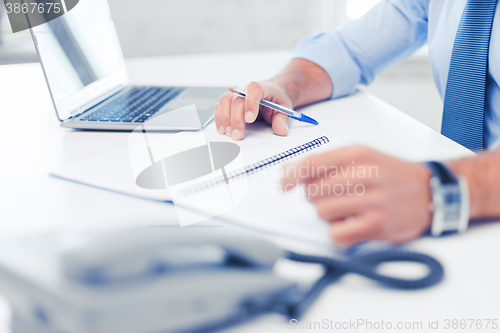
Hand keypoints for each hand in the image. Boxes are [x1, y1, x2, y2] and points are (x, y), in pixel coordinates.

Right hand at [214, 80, 292, 140]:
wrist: (273, 94)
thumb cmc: (277, 100)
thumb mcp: (284, 109)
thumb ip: (282, 120)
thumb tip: (281, 131)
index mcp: (264, 87)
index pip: (254, 89)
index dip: (250, 103)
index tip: (250, 120)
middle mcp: (247, 88)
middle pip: (237, 99)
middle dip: (236, 119)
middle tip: (237, 135)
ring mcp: (237, 93)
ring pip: (225, 100)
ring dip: (225, 118)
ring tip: (229, 133)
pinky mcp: (230, 100)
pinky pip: (220, 106)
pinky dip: (219, 118)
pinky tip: (223, 129)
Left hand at [281, 146, 432, 246]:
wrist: (431, 193)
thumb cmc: (391, 175)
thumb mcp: (362, 156)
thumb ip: (325, 162)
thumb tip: (288, 172)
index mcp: (357, 153)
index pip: (310, 164)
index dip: (290, 177)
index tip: (284, 185)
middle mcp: (365, 174)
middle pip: (312, 192)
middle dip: (315, 198)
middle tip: (331, 197)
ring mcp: (372, 201)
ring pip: (321, 213)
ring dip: (328, 215)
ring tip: (346, 210)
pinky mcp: (377, 225)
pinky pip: (336, 234)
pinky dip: (339, 233)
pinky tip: (351, 224)